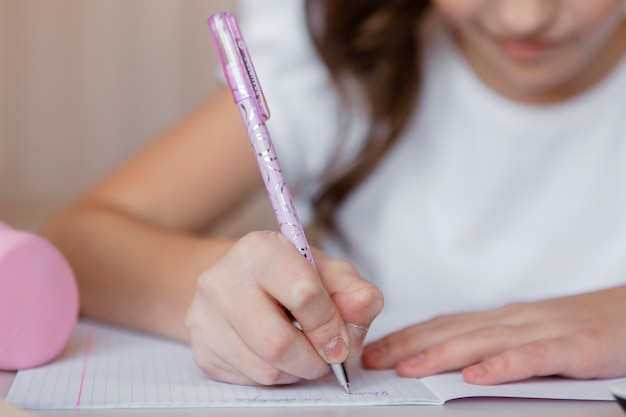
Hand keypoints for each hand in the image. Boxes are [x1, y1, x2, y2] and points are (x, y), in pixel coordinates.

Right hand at [185, 231, 382, 385]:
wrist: (240, 281)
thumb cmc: (288, 276)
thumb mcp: (327, 273)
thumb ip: (354, 290)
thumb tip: (364, 307)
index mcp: (258, 250)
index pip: (303, 293)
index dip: (331, 324)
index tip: (341, 338)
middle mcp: (222, 279)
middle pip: (278, 343)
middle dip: (314, 360)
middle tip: (326, 356)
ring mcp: (205, 316)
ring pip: (264, 368)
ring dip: (296, 371)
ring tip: (303, 352)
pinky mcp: (201, 348)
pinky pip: (248, 380)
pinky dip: (275, 376)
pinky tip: (278, 355)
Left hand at [362, 285, 625, 384]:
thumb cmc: (584, 328)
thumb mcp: (532, 334)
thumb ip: (498, 344)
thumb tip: (457, 364)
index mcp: (504, 319)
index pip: (446, 325)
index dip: (408, 337)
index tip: (375, 351)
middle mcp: (515, 320)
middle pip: (454, 331)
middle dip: (410, 345)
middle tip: (373, 359)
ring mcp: (544, 331)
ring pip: (484, 341)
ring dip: (441, 354)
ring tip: (408, 367)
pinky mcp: (575, 346)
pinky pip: (534, 357)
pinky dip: (504, 366)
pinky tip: (477, 377)